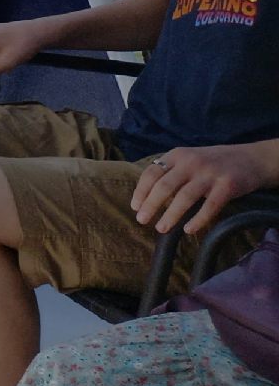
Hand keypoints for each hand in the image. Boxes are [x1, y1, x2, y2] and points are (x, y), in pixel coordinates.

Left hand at [131, 144, 277, 234]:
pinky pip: (210, 206)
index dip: (141, 191)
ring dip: (171, 215)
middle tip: (142, 221)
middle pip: (164, 186)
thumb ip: (171, 172)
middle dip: (150, 205)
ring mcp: (209, 174)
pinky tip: (188, 230)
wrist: (250, 159)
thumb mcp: (189, 159)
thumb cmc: (213, 163)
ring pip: (184, 197)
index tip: (135, 207)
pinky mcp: (227, 186)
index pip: (152, 173)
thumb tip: (148, 196)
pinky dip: (198, 219)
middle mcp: (191, 162)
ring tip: (161, 229)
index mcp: (177, 155)